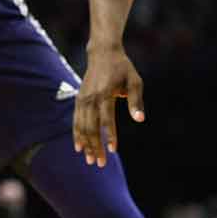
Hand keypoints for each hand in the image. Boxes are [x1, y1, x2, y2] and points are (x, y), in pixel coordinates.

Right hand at [74, 47, 144, 167]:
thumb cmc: (123, 69)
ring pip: (82, 126)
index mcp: (105, 94)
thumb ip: (136, 101)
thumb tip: (140, 120)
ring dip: (86, 144)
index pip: (106, 120)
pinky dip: (77, 135)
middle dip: (95, 146)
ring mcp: (83, 99)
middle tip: (100, 164)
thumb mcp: (135, 81)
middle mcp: (91, 98)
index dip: (110, 136)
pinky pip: (76, 121)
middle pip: (91, 127)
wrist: (103, 53)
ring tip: (91, 160)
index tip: (114, 150)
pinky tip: (80, 148)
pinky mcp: (79, 99)